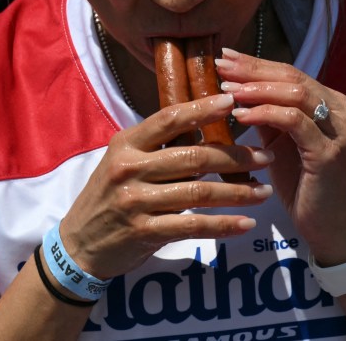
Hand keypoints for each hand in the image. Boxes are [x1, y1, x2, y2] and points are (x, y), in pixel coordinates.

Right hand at [59, 93, 273, 278]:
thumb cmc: (111, 197)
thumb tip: (208, 131)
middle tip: (265, 156)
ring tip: (264, 191)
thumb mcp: (126, 163)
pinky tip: (246, 224)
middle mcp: (129, 167)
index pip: (170, 118)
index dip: (203, 108)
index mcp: (127, 143)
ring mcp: (135, 200)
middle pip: (194, 156)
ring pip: (199, 192)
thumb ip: (160, 148)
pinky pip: (193, 226)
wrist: (79, 245)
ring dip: (238, 192)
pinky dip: (224, 225)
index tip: (234, 101)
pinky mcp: (143, 231)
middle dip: (236, 156)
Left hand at [215, 48, 345, 266]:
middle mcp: (342, 110)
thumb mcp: (281, 143)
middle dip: (253, 70)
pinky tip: (240, 114)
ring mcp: (339, 129)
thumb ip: (268, 115)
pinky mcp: (329, 151)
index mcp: (332, 104)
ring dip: (256, 89)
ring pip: (295, 93)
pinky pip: (293, 121)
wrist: (330, 228)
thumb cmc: (304, 185)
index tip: (225, 58)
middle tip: (221, 66)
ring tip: (226, 89)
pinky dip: (264, 113)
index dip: (257, 64)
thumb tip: (235, 87)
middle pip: (293, 77)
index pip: (292, 74)